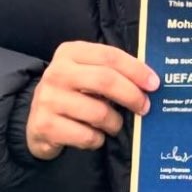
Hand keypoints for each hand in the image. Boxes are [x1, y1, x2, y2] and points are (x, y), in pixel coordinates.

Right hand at [26, 41, 159, 158]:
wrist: (36, 121)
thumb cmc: (73, 94)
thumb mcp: (87, 74)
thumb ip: (112, 72)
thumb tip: (150, 82)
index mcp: (70, 52)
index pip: (109, 56)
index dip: (136, 70)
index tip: (154, 84)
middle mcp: (56, 72)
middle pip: (105, 80)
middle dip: (131, 95)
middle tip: (144, 107)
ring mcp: (48, 99)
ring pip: (98, 112)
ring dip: (115, 123)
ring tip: (114, 125)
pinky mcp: (45, 125)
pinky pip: (86, 136)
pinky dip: (98, 139)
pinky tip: (94, 136)